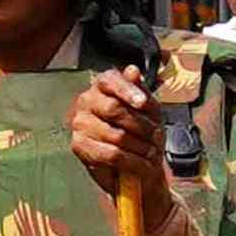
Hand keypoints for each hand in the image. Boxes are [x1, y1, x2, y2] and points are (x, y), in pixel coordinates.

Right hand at [68, 67, 172, 212]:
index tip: (142, 102)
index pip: (110, 80)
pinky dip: (133, 162)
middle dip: (141, 126)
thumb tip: (132, 71)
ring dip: (140, 147)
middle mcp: (87, 100)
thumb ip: (141, 90)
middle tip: (156, 137)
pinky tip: (143, 165)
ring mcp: (80, 123)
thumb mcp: (150, 109)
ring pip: (115, 135)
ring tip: (152, 153)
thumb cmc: (142, 132)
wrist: (138, 163)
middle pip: (113, 108)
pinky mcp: (79, 145)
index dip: (127, 90)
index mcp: (103, 85)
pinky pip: (111, 154)